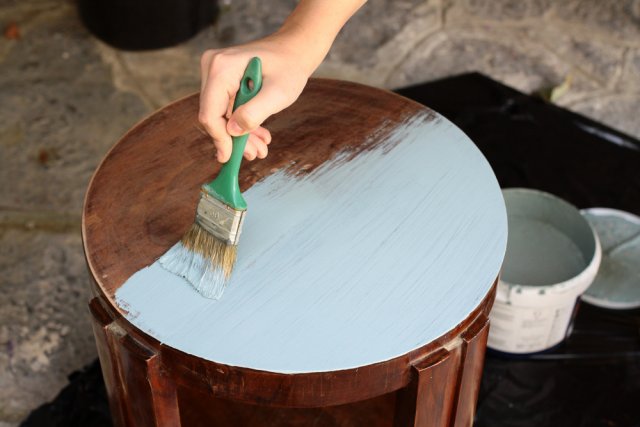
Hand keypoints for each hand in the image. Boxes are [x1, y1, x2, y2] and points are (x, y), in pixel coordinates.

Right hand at [199, 35, 312, 162]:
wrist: (294, 50)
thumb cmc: (289, 67)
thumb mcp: (277, 94)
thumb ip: (254, 113)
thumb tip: (233, 132)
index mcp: (221, 68)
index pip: (210, 113)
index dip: (219, 139)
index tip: (230, 158)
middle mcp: (212, 67)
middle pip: (214, 116)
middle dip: (233, 139)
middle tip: (255, 154)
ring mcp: (216, 73)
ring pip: (221, 116)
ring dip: (240, 135)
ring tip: (261, 148)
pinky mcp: (222, 81)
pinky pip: (227, 109)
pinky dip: (242, 124)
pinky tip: (259, 135)